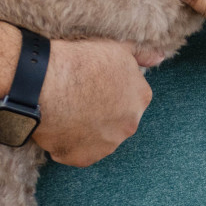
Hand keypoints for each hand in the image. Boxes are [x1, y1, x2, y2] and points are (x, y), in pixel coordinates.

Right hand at [32, 37, 151, 166]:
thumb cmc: (80, 61)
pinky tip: (57, 127)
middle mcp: (130, 125)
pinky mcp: (84, 158)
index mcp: (140, 98)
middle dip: (100, 112)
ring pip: (98, 138)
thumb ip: (142, 54)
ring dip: (85, 130)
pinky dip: (68, 144)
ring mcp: (108, 145)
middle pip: (116, 120)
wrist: (46, 83)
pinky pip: (77, 153)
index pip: (129, 97)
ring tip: (65, 112)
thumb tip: (160, 57)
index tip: (92, 83)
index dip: (109, 90)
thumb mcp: (117, 47)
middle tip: (77, 98)